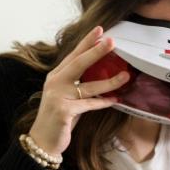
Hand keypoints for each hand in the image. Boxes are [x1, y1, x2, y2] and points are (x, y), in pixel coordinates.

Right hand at [29, 27, 129, 156]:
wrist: (43, 141)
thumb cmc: (60, 118)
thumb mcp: (67, 96)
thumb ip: (79, 83)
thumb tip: (103, 72)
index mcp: (56, 76)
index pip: (73, 55)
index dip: (86, 42)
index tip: (100, 29)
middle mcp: (55, 82)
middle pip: (79, 63)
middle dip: (96, 51)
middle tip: (112, 41)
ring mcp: (58, 96)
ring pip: (89, 86)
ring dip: (109, 81)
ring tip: (126, 75)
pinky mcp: (64, 111)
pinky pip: (89, 104)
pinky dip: (103, 102)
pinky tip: (115, 100)